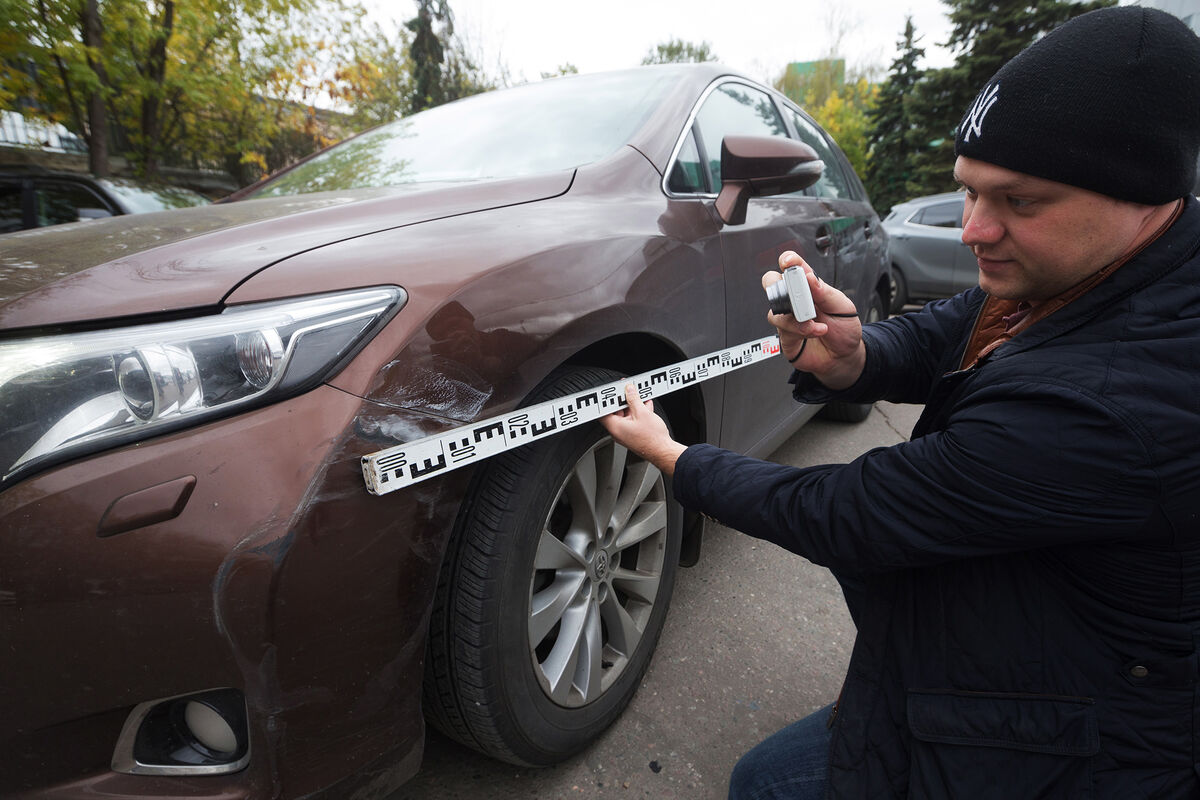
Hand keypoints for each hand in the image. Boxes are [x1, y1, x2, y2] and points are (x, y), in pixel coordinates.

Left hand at [599, 384, 686, 475]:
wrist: (663, 451)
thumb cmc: (652, 439)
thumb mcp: (642, 413)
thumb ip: (634, 399)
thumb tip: (629, 391)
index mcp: (615, 427)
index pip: (603, 411)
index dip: (607, 400)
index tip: (613, 392)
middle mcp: (618, 432)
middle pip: (615, 411)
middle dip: (623, 400)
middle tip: (629, 391)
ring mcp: (626, 434)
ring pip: (625, 416)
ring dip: (632, 406)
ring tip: (640, 397)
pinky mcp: (634, 435)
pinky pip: (632, 420)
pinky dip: (637, 412)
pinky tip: (646, 406)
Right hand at [763, 252, 866, 389]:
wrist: (844, 358)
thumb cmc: (844, 329)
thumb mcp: (842, 306)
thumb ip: (825, 292)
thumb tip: (809, 277)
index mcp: (809, 287)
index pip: (793, 268)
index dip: (788, 261)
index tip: (788, 261)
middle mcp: (795, 301)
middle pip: (771, 283)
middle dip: (776, 284)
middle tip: (794, 293)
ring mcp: (788, 319)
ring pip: (774, 310)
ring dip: (796, 316)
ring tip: (815, 322)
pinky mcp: (786, 336)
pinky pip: (783, 330)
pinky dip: (800, 330)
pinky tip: (815, 331)